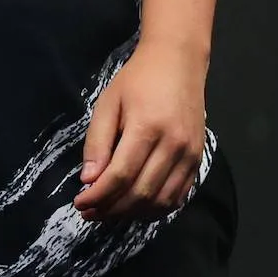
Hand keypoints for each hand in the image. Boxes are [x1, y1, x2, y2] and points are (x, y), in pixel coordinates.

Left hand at [73, 41, 208, 221]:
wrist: (178, 62)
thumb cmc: (137, 80)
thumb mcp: (108, 103)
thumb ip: (97, 142)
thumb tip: (88, 180)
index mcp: (147, 128)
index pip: (120, 175)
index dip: (98, 195)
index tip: (79, 203)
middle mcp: (173, 145)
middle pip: (141, 193)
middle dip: (111, 209)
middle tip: (89, 212)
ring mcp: (190, 154)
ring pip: (161, 200)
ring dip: (132, 213)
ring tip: (108, 212)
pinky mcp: (198, 159)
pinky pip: (178, 196)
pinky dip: (156, 208)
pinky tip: (135, 206)